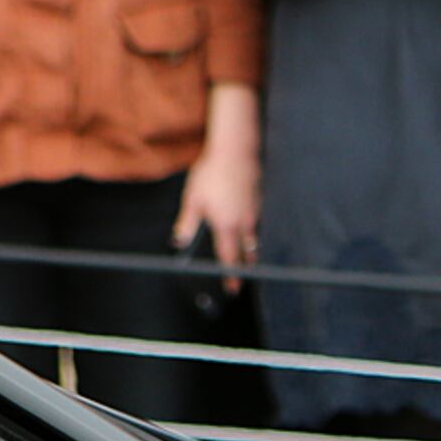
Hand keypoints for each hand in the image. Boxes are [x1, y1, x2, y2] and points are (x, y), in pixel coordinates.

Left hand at [175, 124, 258, 269]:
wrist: (235, 153)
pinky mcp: (261, 204)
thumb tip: (179, 241)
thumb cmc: (212, 174)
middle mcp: (244, 223)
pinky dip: (256, 234)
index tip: (232, 288)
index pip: (229, 257)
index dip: (231, 275)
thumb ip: (187, 222)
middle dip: (246, 268)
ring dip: (252, 252)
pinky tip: (251, 234)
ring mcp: (256, 214)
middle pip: (248, 253)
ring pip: (256, 240)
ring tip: (248, 261)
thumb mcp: (193, 198)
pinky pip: (260, 226)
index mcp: (225, 225)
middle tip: (242, 279)